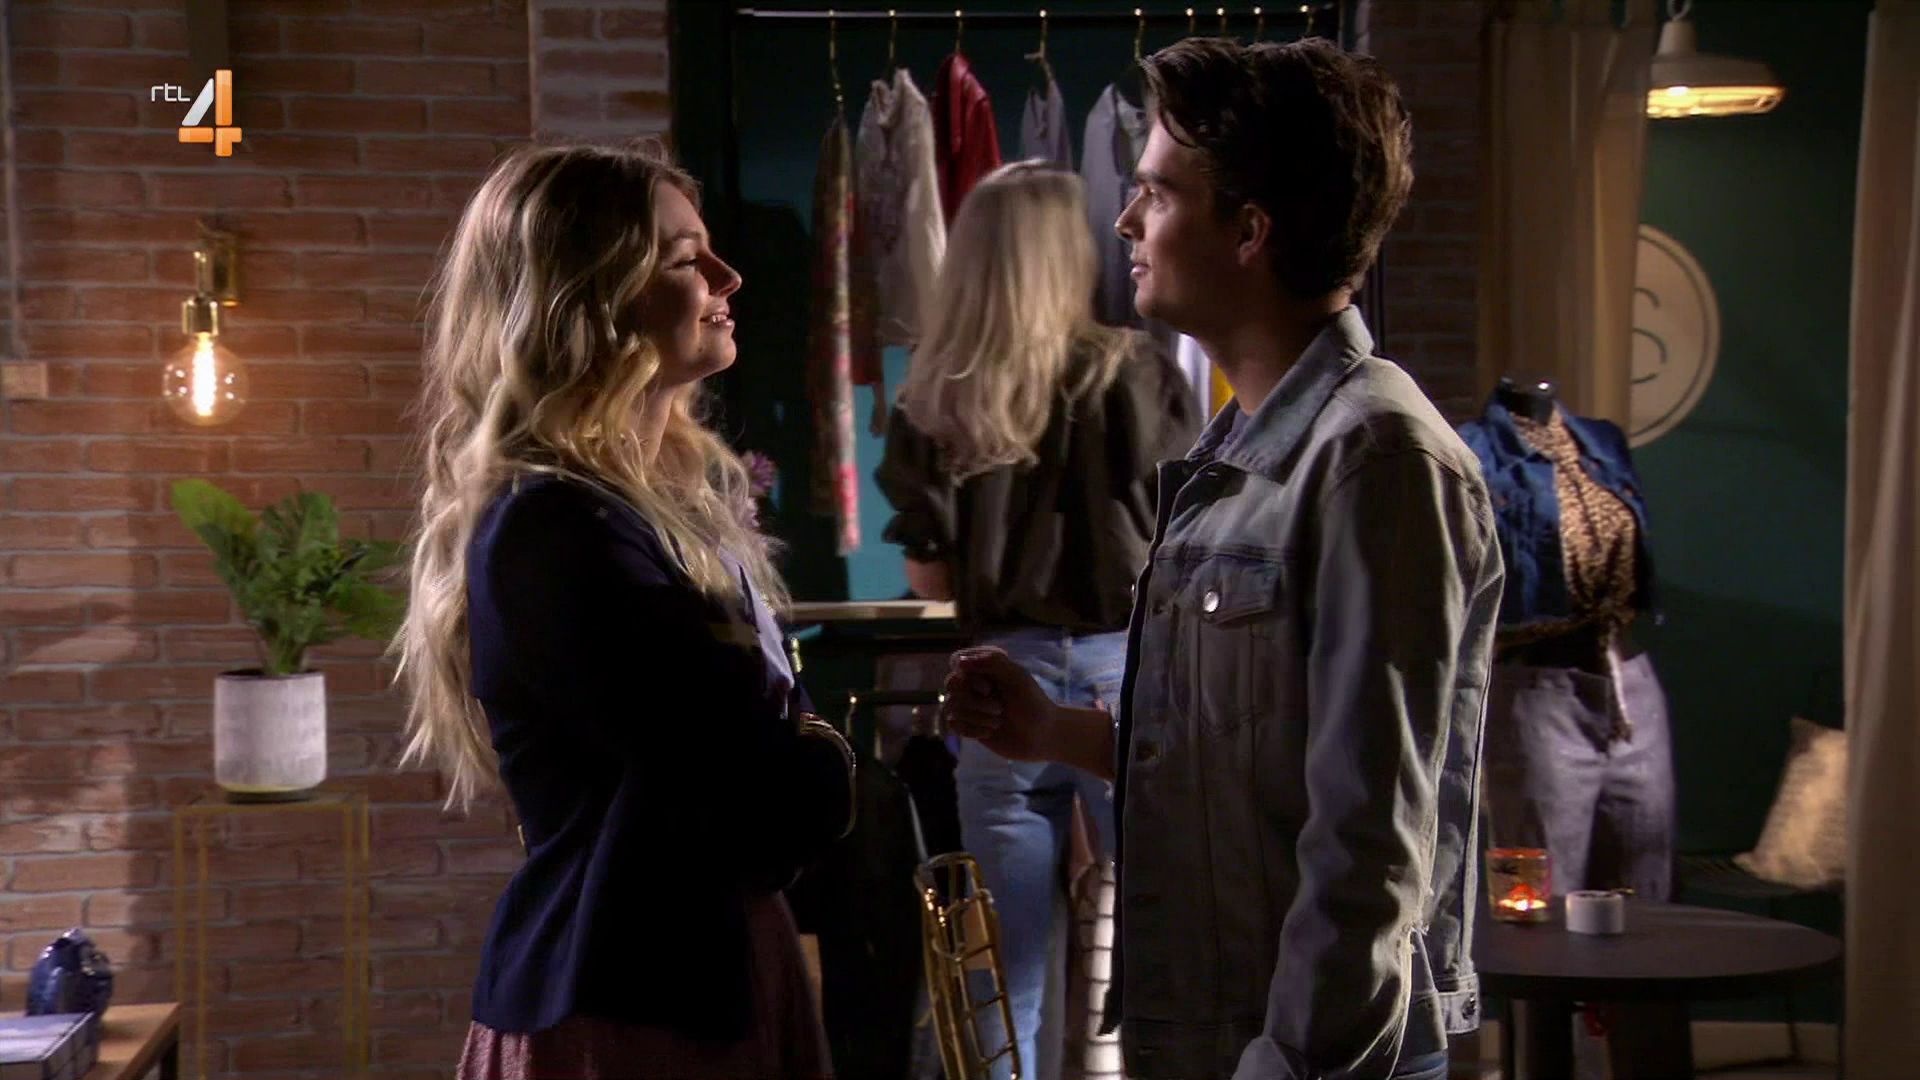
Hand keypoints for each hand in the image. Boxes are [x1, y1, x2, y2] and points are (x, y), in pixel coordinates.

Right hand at [939, 647, 1058, 762]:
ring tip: (999, 721)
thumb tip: (960, 662)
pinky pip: (952, 724)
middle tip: (1000, 708)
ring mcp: (969, 704)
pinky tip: (990, 732)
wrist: (1041, 737)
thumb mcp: (1018, 677)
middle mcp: (973, 683)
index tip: (989, 687)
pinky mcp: (967, 725)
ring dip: (978, 717)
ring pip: (950, 706)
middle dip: (975, 701)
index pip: (957, 660)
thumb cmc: (1033, 703)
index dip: (968, 676)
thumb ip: (992, 662)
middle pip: (951, 684)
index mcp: (984, 666)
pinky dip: (972, 730)